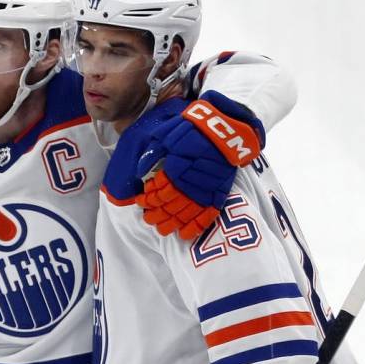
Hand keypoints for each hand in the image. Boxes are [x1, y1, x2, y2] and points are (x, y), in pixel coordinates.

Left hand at [136, 92, 264, 238]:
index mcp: (176, 167)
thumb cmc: (192, 129)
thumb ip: (152, 153)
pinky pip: (207, 214)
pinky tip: (186, 235)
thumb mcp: (166, 134)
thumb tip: (139, 171)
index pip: (159, 191)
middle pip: (170, 206)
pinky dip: (196, 227)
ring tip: (161, 229)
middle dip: (156, 215)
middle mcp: (190, 181)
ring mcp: (206, 189)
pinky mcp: (219, 192)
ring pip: (186, 213)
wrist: (225, 128)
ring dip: (172, 223)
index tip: (141, 202)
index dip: (148, 199)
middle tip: (148, 219)